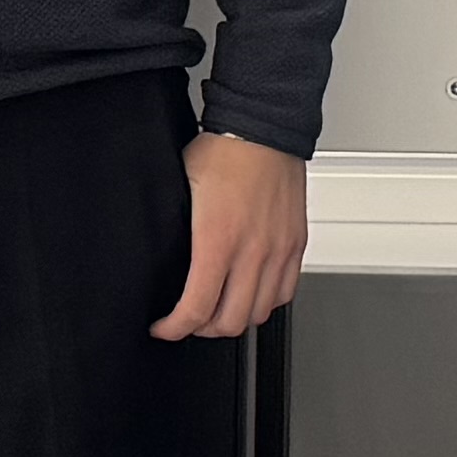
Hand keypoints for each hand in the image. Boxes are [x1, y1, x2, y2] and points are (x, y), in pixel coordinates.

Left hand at [155, 134, 308, 341]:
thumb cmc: (223, 151)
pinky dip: (265, 302)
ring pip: (258, 313)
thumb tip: (161, 253)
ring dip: (235, 318)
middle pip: (229, 322)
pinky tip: (250, 292)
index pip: (195, 308)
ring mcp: (278, 250)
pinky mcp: (295, 244)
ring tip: (219, 309)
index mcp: (217, 239)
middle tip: (189, 321)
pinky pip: (284, 292)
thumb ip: (177, 229)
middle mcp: (252, 251)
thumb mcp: (181, 189)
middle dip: (202, 329)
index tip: (164, 327)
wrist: (263, 127)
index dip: (174, 328)